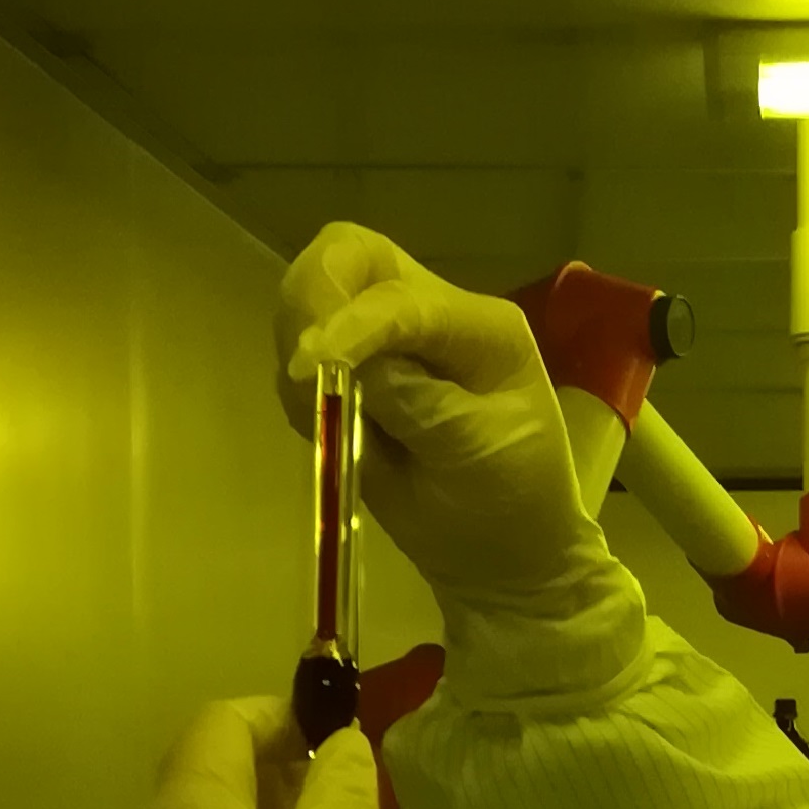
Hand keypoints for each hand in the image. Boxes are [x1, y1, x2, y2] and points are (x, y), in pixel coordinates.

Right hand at [275, 223, 596, 606]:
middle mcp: (431, 313)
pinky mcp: (354, 373)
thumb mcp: (482, 456)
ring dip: (297, 344)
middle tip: (300, 368)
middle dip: (311, 297)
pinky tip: (330, 432)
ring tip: (327, 418)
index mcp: (480, 326)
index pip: (401, 299)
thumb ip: (423, 407)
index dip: (351, 325)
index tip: (309, 370)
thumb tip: (357, 369)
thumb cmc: (512, 502)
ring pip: (311, 295)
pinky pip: (300, 355)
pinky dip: (297, 387)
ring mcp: (388, 339)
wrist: (502, 554)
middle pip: (347, 253)